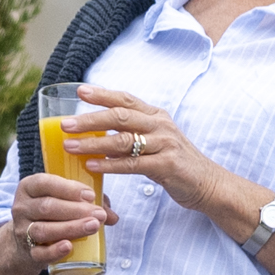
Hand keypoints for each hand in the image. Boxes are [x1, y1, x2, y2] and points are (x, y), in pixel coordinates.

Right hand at [0, 171, 109, 274]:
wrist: (26, 241)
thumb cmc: (51, 213)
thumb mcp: (63, 200)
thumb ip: (88, 203)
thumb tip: (113, 216)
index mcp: (29, 188)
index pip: (44, 183)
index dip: (67, 188)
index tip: (90, 195)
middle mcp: (22, 207)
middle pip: (47, 207)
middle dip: (76, 210)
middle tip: (99, 214)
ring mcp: (22, 230)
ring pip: (43, 229)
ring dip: (70, 228)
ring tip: (93, 227)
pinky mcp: (28, 252)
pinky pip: (39, 253)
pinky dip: (54, 251)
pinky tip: (69, 246)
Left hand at [55, 87, 266, 243]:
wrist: (208, 184)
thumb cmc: (175, 163)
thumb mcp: (154, 142)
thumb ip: (130, 135)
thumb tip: (95, 133)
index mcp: (156, 116)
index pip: (126, 99)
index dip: (102, 94)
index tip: (79, 90)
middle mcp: (161, 125)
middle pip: (120, 116)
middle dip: (90, 119)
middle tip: (66, 124)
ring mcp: (165, 144)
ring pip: (123, 140)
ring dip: (94, 143)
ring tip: (70, 146)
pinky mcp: (167, 165)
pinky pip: (133, 164)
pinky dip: (110, 165)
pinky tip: (92, 165)